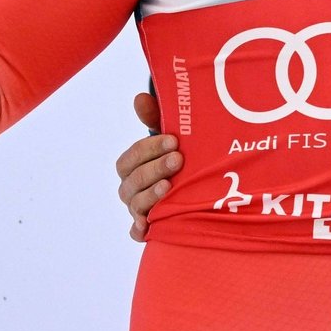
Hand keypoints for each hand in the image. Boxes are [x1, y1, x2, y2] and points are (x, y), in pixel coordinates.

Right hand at [116, 90, 179, 242]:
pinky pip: (136, 232)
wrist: (200, 185)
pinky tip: (148, 226)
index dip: (148, 149)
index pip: (130, 158)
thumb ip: (155, 118)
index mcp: (133, 166)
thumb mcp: (172, 138)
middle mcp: (132, 188)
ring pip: (135, 204)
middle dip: (154, 168)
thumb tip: (139, 98)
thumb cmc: (181, 157)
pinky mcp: (150, 228)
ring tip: (169, 186)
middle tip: (178, 159)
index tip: (173, 140)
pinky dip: (139, 230)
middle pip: (131, 181)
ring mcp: (139, 209)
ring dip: (150, 194)